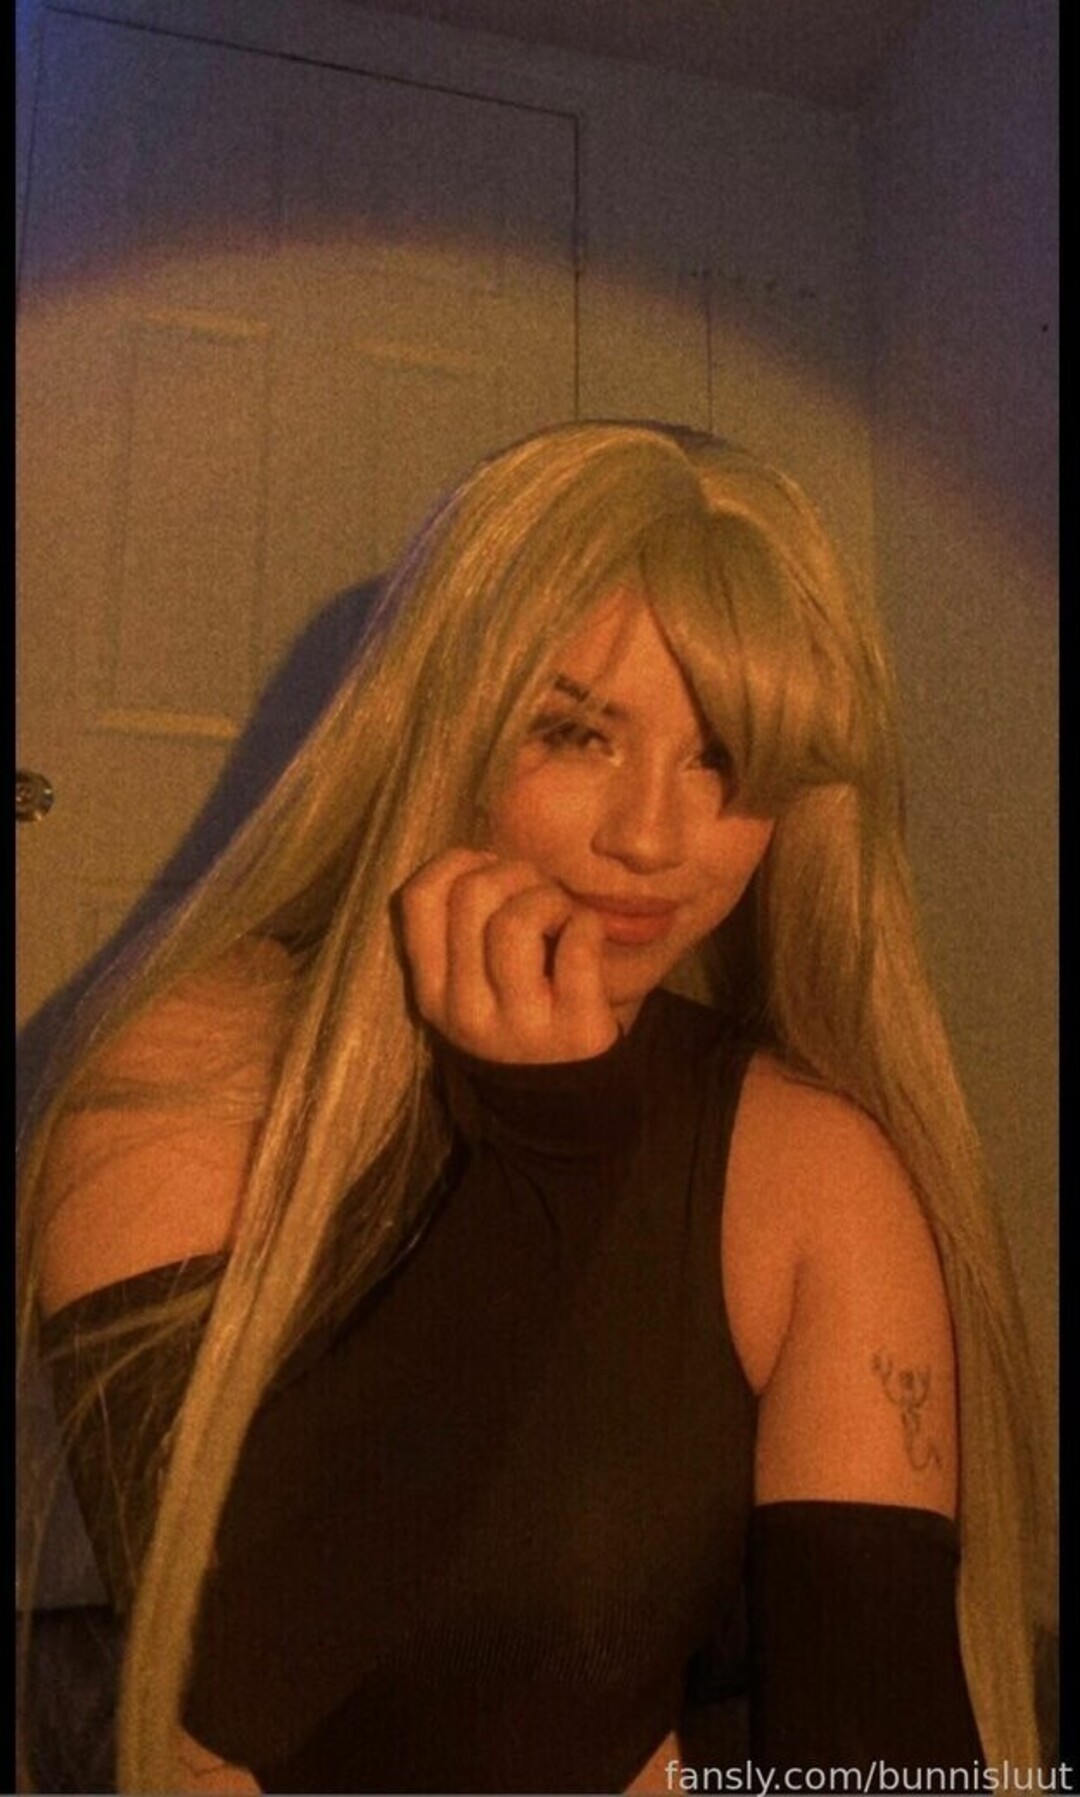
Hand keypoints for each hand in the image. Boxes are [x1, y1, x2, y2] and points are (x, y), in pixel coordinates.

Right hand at [399, 849, 618, 1062]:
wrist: (562, 1107)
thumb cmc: (516, 1019)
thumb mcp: (468, 987)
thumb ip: (461, 931)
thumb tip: (484, 858)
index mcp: (432, 991)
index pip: (419, 898)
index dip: (457, 862)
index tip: (488, 871)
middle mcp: (465, 1009)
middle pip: (472, 896)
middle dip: (514, 872)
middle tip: (538, 890)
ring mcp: (519, 1023)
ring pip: (519, 920)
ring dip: (551, 899)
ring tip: (563, 916)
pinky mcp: (575, 1030)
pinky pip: (578, 946)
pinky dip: (588, 925)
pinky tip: (588, 935)